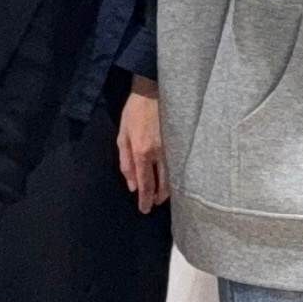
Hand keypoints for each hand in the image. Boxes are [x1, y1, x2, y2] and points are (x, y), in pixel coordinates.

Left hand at [115, 77, 166, 212]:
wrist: (153, 92)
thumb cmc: (134, 113)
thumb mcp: (122, 136)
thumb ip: (125, 163)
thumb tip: (132, 185)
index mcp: (141, 153)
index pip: (145, 183)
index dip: (145, 199)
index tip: (145, 210)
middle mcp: (158, 154)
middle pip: (162, 184)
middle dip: (158, 197)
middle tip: (154, 204)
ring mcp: (171, 148)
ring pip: (172, 176)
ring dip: (167, 189)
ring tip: (162, 196)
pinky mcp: (179, 143)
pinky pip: (178, 165)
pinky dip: (175, 176)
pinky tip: (172, 179)